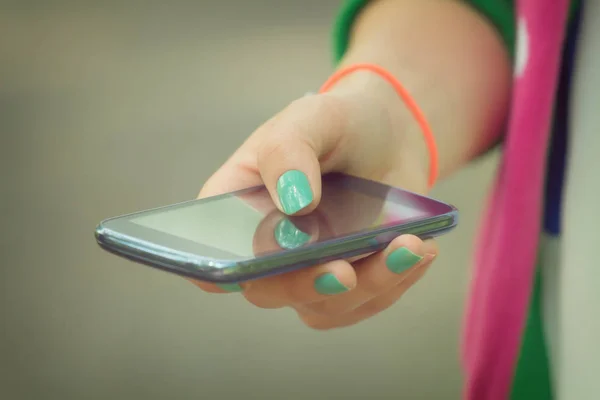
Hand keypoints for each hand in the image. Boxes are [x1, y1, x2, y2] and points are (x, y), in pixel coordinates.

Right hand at [193, 86, 437, 329]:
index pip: (209, 255)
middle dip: (307, 285)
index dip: (217, 272)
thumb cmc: (335, 124)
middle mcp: (267, 249)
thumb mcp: (310, 119)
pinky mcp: (350, 280)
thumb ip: (290, 151)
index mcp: (236, 209)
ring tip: (410, 247)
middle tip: (344, 271)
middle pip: (268, 291)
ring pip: (325, 305)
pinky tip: (418, 249)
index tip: (247, 271)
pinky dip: (395, 281)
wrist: (386, 135)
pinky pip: (366, 301)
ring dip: (369, 285)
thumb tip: (294, 204)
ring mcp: (308, 269)